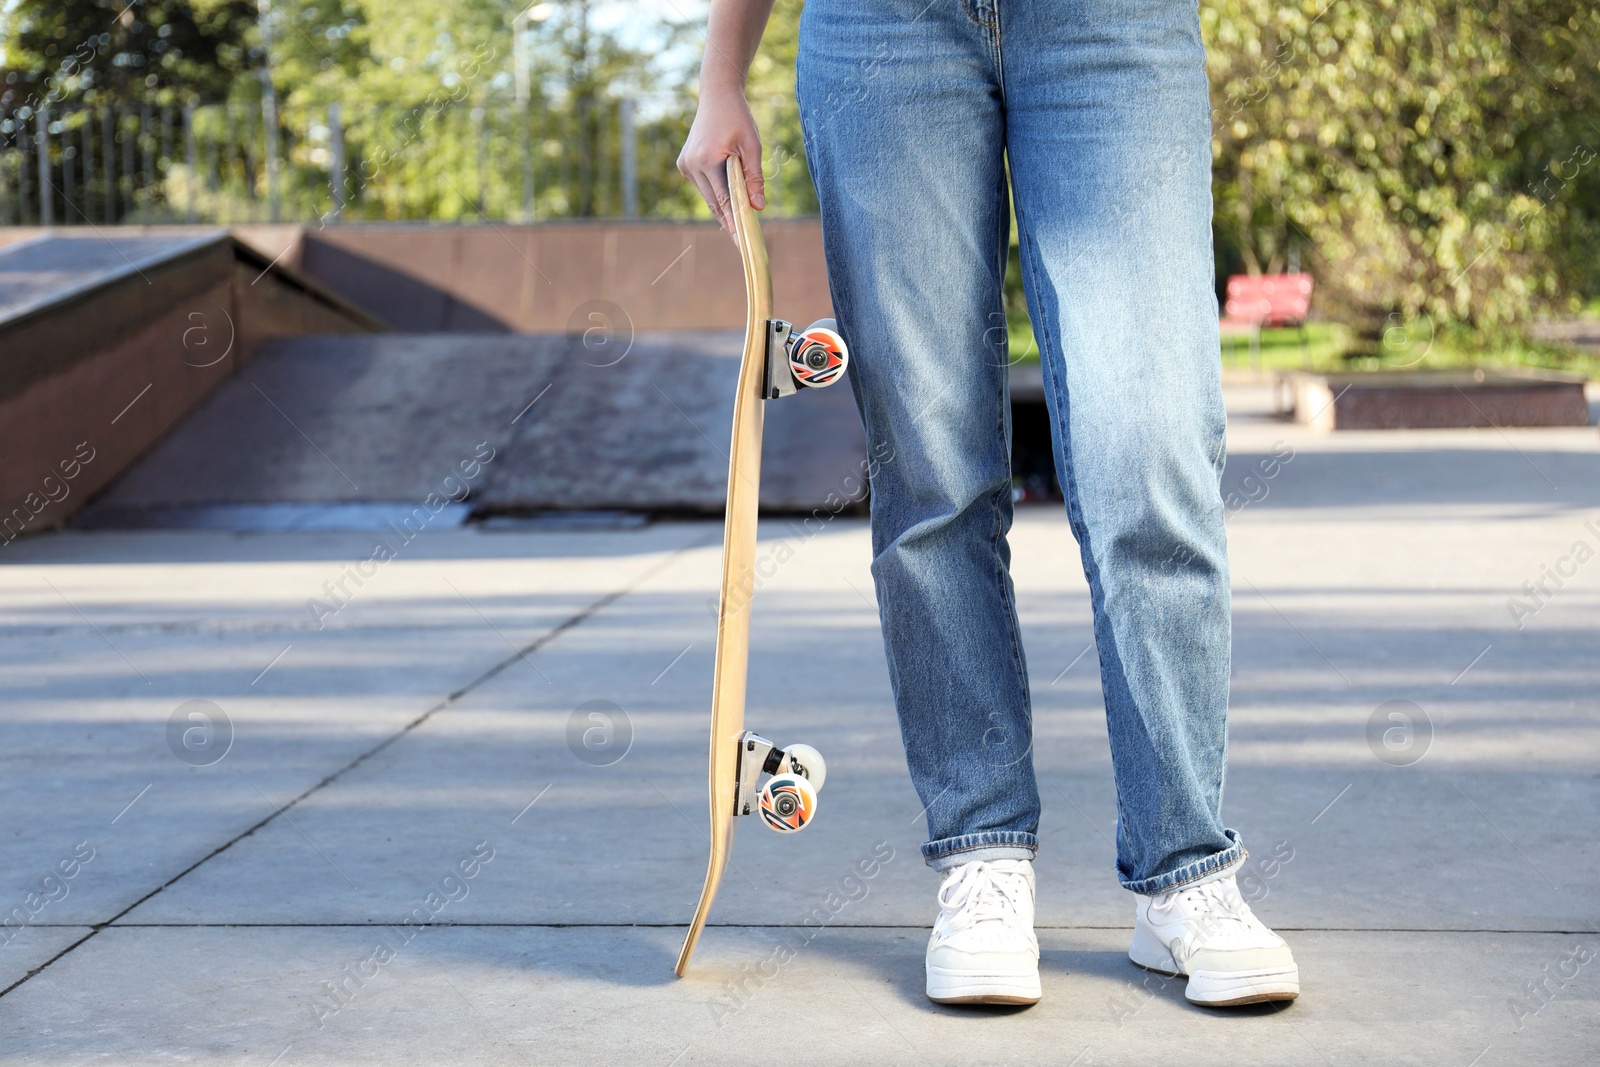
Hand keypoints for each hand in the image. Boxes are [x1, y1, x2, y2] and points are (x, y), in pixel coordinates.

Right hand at [678, 84, 764, 237]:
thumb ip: (754, 177)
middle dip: (730, 220)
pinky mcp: (684, 164)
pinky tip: (729, 198)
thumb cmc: (738, 118)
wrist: (717, 96)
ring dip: (724, 206)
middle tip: (744, 240)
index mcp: (707, 160)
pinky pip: (704, 186)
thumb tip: (758, 207)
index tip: (741, 242)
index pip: (723, 200)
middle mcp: (691, 165)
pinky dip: (716, 193)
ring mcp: (685, 165)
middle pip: (714, 202)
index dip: (733, 222)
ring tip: (739, 222)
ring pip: (708, 196)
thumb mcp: (752, 146)